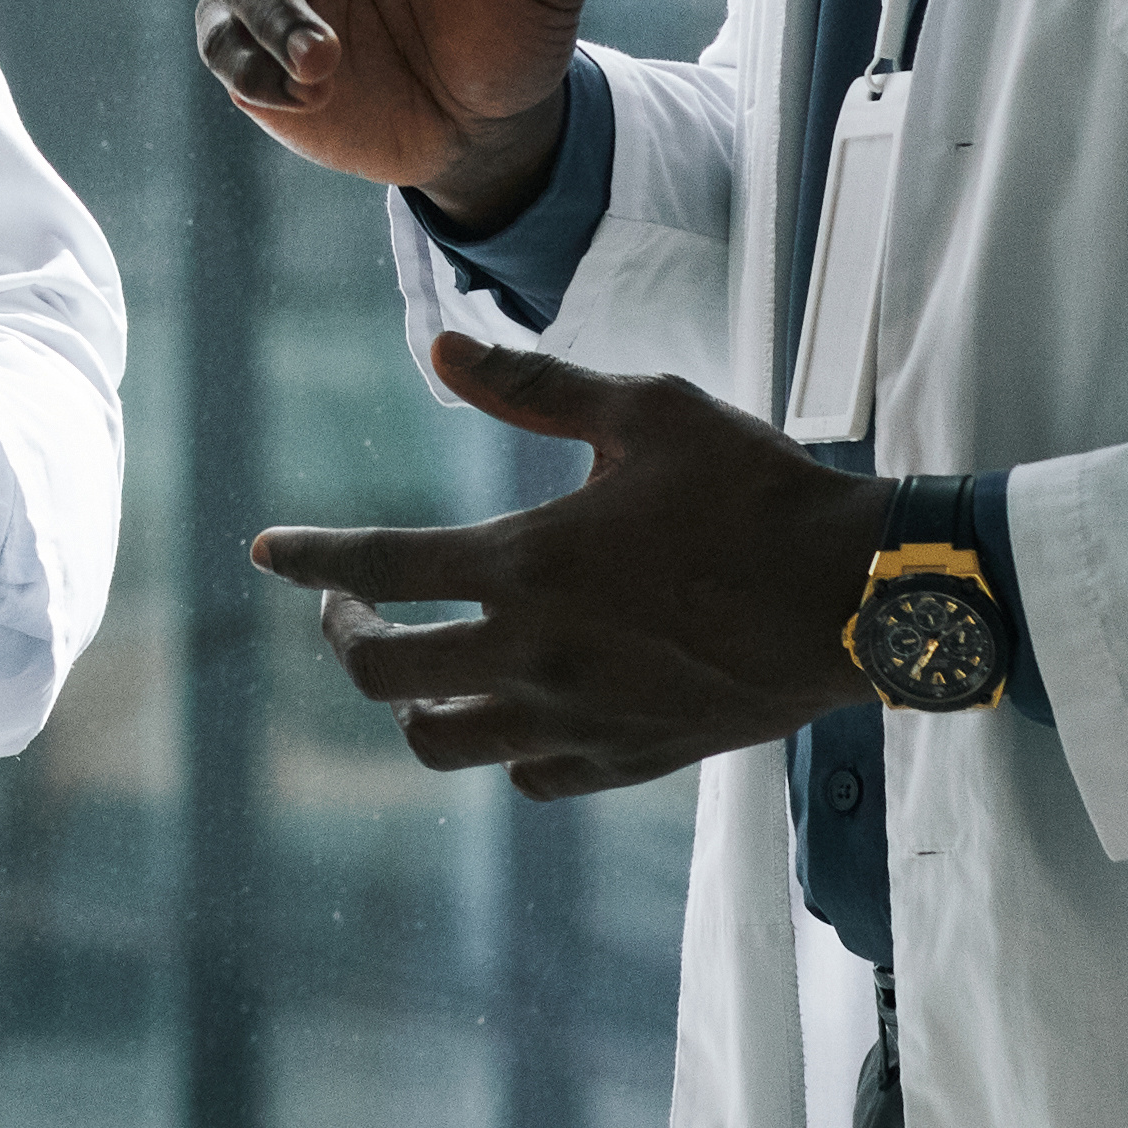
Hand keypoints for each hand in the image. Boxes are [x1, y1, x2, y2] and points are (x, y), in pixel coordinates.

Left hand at [245, 333, 890, 796]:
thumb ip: (534, 389)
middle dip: (345, 636)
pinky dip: (498, 748)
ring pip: (443, 741)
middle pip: (386, 672)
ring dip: (410, 704)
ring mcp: (579, 718)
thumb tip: (441, 350)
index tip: (267, 551)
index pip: (381, 563)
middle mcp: (537, 653)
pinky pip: (527, 777)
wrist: (859, 599)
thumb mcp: (647, 411)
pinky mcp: (627, 759)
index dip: (310, 556)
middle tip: (347, 609)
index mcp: (530, 564)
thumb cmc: (758, 493)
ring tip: (413, 670)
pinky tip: (506, 713)